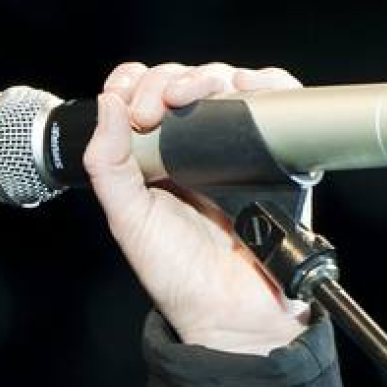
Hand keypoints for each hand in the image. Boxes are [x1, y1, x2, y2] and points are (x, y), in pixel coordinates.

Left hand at [84, 61, 311, 354]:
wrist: (233, 311)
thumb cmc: (179, 273)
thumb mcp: (128, 218)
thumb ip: (107, 165)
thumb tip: (106, 102)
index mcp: (156, 155)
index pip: (144, 93)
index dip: (136, 82)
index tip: (130, 101)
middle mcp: (196, 146)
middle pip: (186, 80)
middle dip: (169, 81)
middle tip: (156, 110)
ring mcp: (239, 147)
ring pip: (229, 83)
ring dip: (213, 75)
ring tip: (196, 94)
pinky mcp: (278, 154)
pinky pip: (279, 103)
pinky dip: (268, 84)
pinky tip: (247, 88)